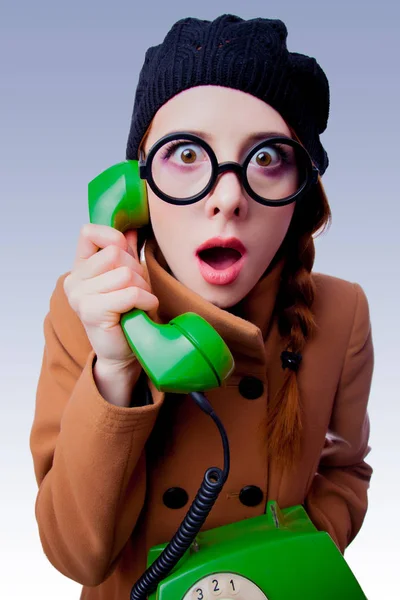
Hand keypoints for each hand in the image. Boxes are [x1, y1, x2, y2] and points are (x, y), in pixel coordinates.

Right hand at [63, 223, 158, 368]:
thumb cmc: (127, 313)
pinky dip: (146, 301)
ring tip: (140, 303)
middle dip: (137, 271)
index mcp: (79, 267)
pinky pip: (130, 294)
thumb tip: (132, 227)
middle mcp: (74, 280)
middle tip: (138, 292)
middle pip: (116, 253)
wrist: (121, 353)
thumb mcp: (127, 277)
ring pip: (126, 274)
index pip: (89, 232)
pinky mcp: (91, 312)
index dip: (114, 239)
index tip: (127, 259)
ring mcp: (79, 296)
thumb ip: (126, 252)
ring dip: (143, 289)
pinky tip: (143, 311)